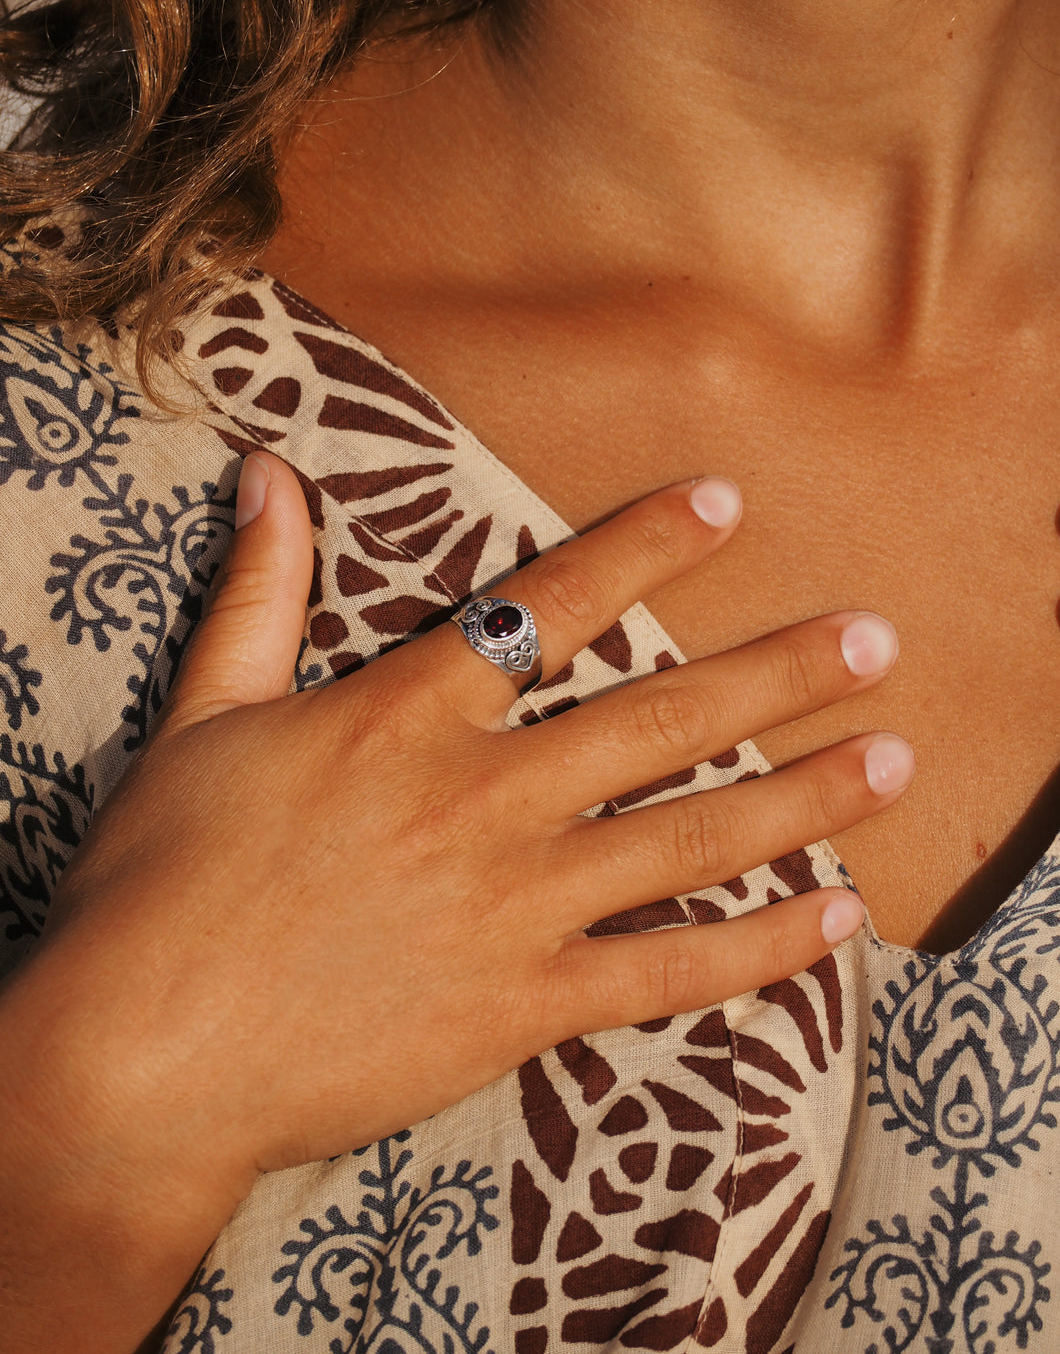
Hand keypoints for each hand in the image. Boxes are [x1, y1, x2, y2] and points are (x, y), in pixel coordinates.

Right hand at [0, 452, 909, 1351]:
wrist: (144, 1052)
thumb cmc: (161, 881)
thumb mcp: (203, 715)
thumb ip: (257, 593)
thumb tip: (268, 476)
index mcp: (405, 715)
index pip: (546, 605)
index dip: (643, 547)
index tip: (726, 505)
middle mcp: (483, 797)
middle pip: (659, 717)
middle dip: (778, 671)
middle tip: (876, 639)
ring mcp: (514, 904)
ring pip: (688, 838)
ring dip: (803, 795)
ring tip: (894, 760)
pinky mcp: (522, 1003)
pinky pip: (664, 975)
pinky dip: (755, 952)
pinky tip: (833, 923)